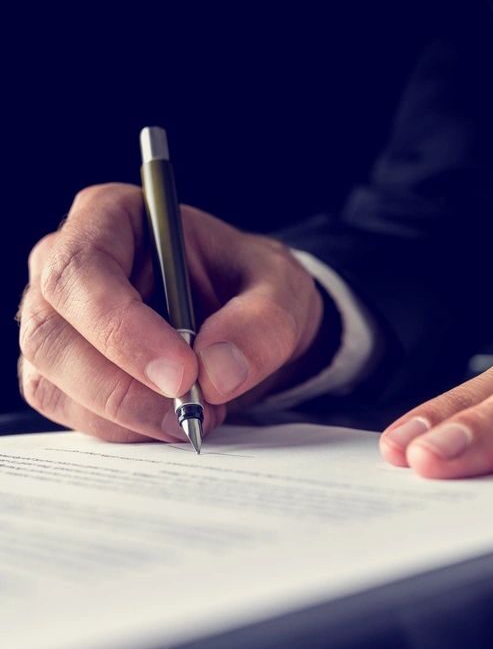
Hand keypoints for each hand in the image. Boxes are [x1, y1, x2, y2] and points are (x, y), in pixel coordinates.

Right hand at [18, 184, 322, 441]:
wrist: (250, 327)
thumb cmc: (256, 289)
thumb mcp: (284, 292)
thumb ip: (263, 324)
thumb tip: (218, 373)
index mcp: (112, 218)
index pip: (81, 269)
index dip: (120, 327)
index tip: (180, 373)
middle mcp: (69, 269)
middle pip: (52, 333)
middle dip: (122, 387)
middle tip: (193, 411)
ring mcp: (59, 325)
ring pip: (53, 382)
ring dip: (126, 415)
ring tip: (196, 415)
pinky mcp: (65, 375)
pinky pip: (72, 413)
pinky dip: (124, 430)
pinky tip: (171, 422)